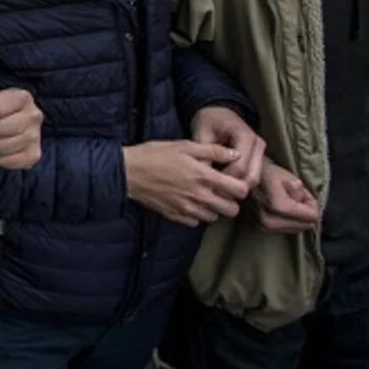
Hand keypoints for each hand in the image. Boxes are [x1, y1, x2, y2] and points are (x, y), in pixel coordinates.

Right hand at [123, 140, 250, 226]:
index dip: (241, 186)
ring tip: (204, 196)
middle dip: (230, 201)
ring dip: (213, 209)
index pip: (240, 191)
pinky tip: (189, 202)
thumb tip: (235, 154)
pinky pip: (195, 223)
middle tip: (221, 191)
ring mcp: (187, 209)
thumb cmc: (155, 154)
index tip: (233, 181)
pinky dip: (196, 215)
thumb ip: (213, 150)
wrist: (127, 172)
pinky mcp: (175, 216)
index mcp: (204, 177)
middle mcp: (199, 196)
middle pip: (232, 210)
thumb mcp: (184, 145)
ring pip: (214, 218)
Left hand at [191, 105, 264, 186]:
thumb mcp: (202, 133)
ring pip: (255, 179)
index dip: (225, 179)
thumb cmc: (209, 121)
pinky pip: (253, 176)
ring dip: (238, 186)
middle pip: (251, 176)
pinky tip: (225, 184)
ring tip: (219, 189)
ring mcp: (261, 152)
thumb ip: (204, 153)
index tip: (209, 183)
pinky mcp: (259, 158)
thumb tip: (203, 176)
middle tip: (215, 191)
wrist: (219, 113)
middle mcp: (258, 145)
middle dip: (233, 187)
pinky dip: (241, 183)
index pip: (239, 167)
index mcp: (245, 136)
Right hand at [252, 161, 320, 233]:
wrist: (246, 177)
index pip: (310, 216)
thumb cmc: (269, 174)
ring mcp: (264, 226)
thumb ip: (302, 194)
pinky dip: (291, 222)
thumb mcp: (289, 177)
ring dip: (299, 218)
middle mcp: (269, 220)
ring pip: (297, 229)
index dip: (312, 203)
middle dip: (306, 213)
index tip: (304, 192)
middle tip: (298, 198)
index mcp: (277, 205)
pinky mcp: (262, 228)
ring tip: (290, 203)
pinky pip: (287, 230)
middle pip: (304, 225)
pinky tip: (284, 211)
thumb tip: (311, 212)